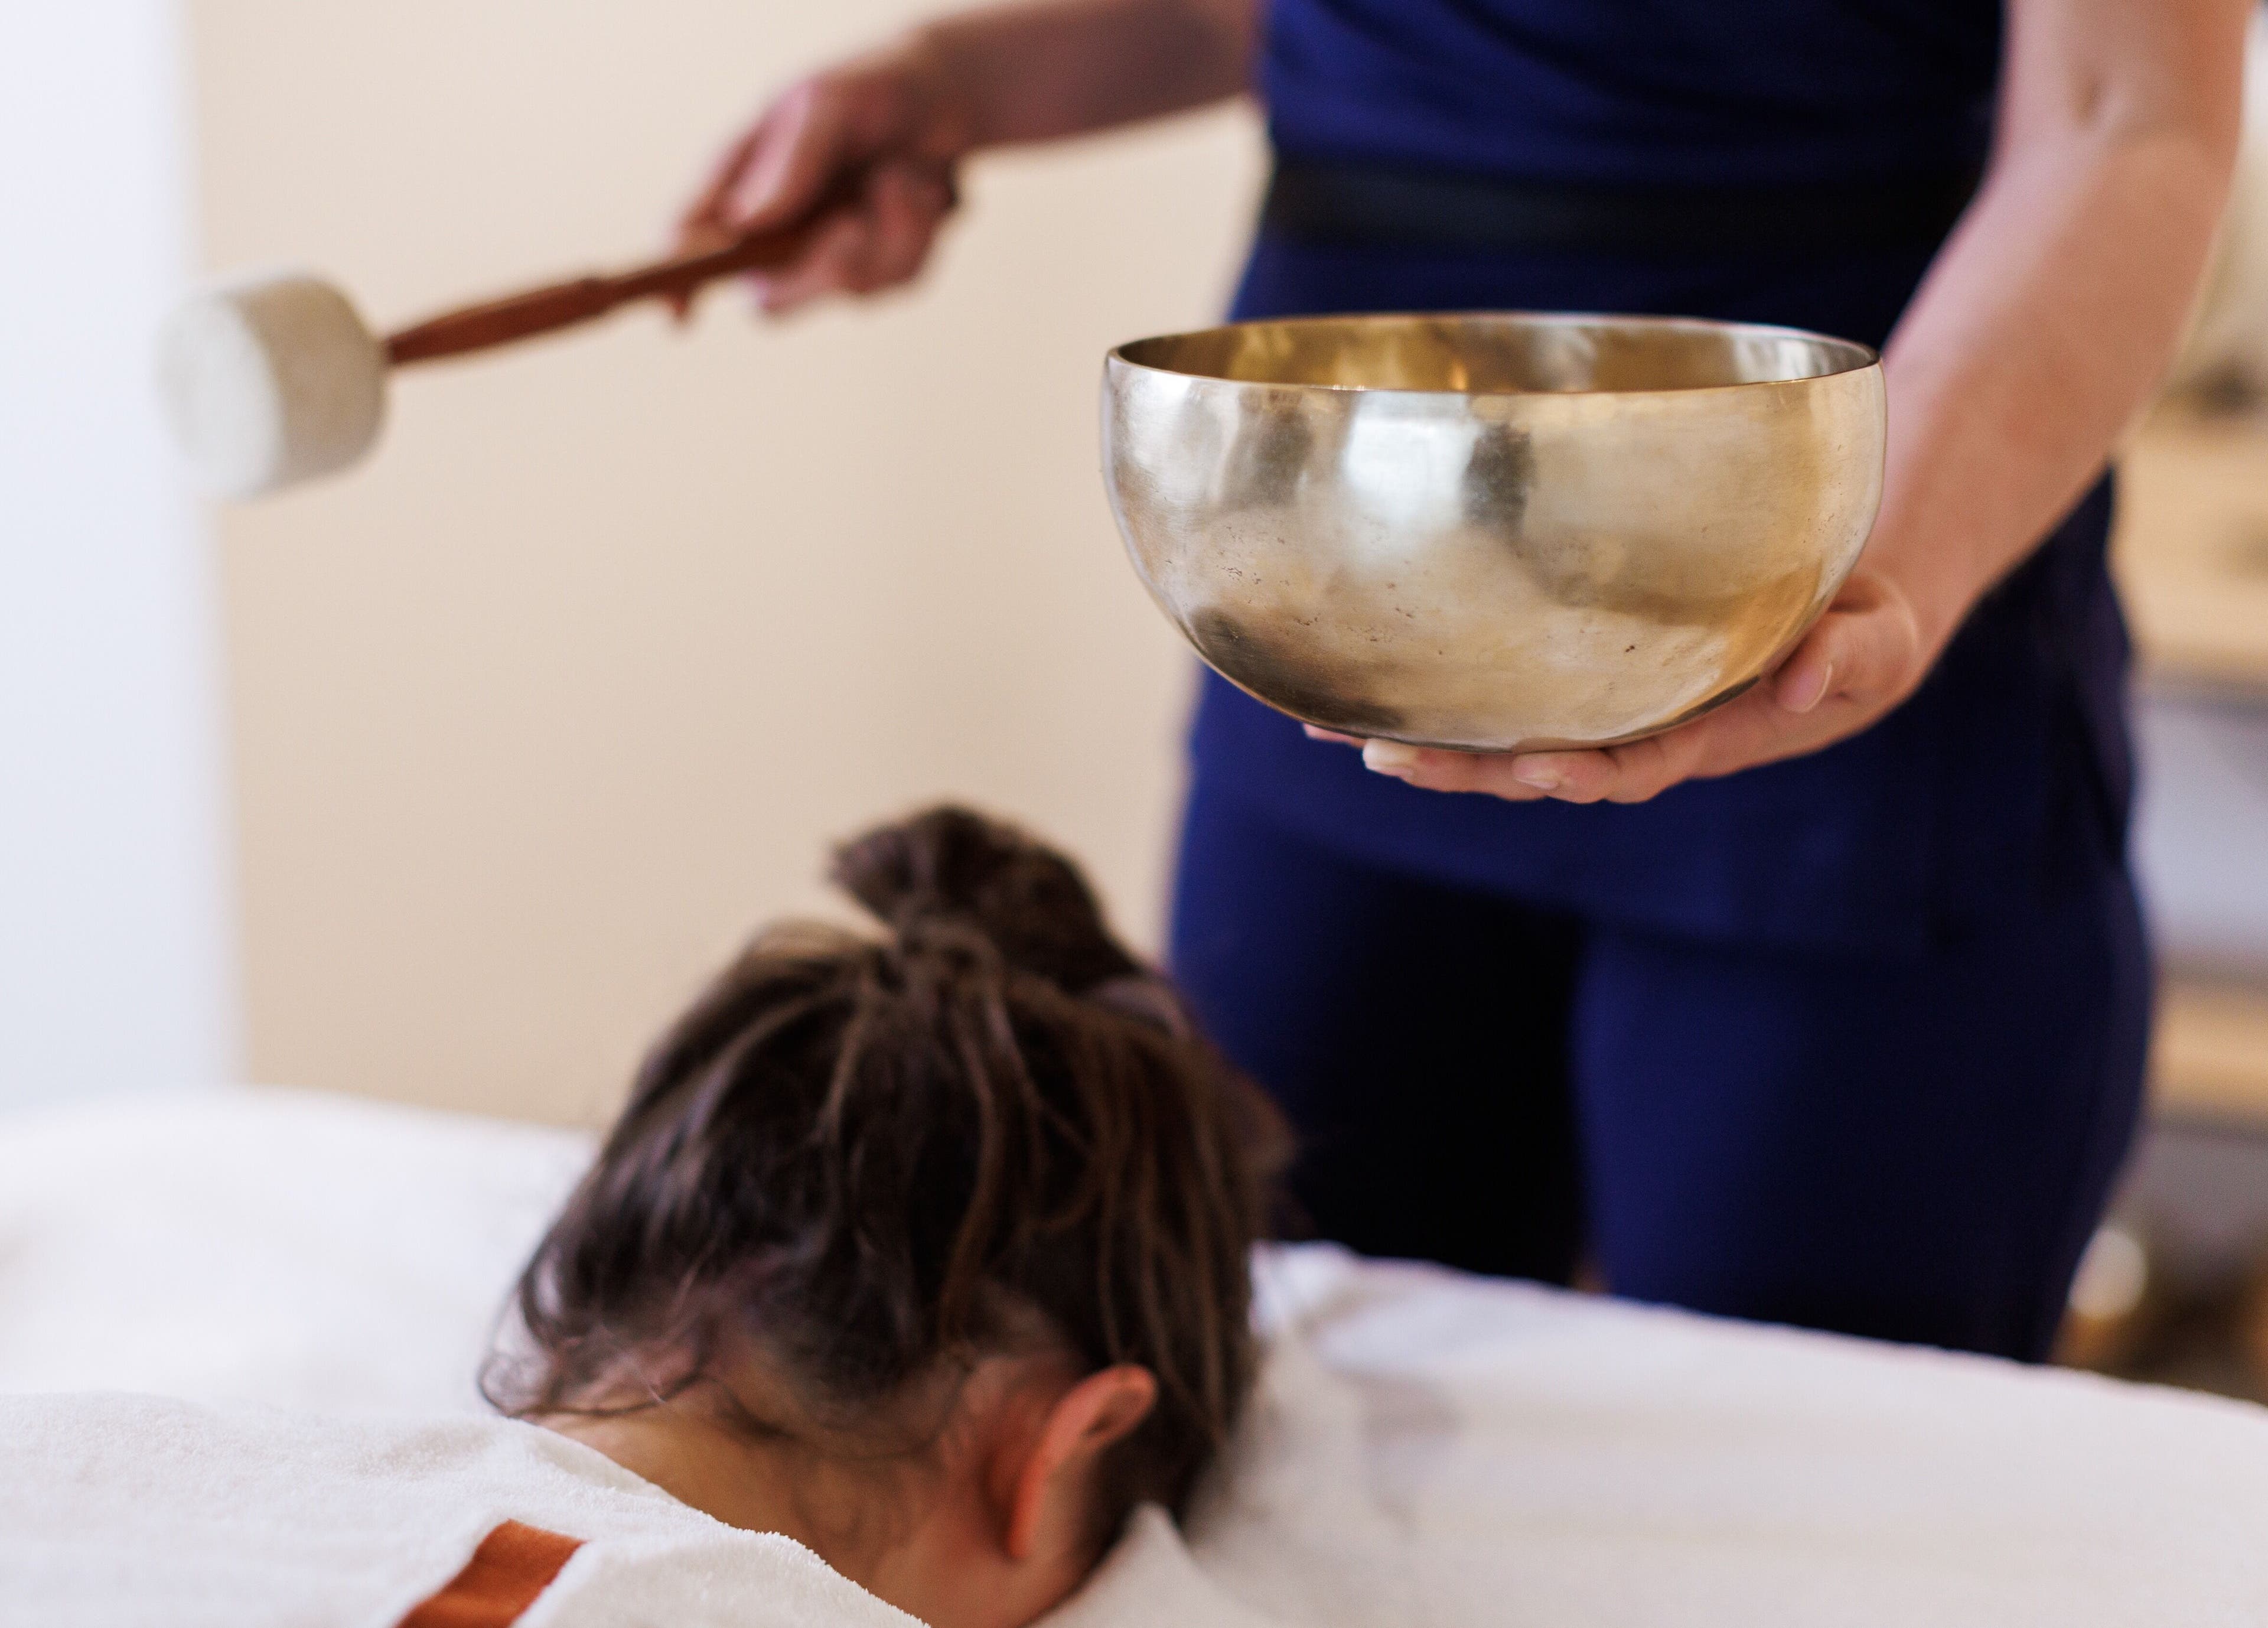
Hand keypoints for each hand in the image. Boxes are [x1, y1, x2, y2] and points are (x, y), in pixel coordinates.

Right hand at [675, 37, 967, 314]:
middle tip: (854, 224)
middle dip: (823, 267)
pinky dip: (920, 233)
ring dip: (890, 232)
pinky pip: (898, 279)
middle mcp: (776, 226)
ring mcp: (828, 252)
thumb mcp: (827, 103)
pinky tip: (924, 190)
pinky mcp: (879, 265)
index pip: (691, 239)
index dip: (679, 279)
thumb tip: (746, 223)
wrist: (946, 96)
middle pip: (772, 297)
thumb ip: (790, 162)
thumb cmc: (870, 88)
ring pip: (850, 288)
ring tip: (903, 175)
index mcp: (741, 179)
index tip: (680, 313)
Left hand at [1330, 567, 1937, 803]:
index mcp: (1710, 735)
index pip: (1638, 764)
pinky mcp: (1586, 688)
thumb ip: (1851, 654)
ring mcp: (1609, 717)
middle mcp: (1645, 737)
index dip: (1584, 770)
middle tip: (1394, 760)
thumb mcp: (1878, 641)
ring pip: (1508, 745)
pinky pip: (1505, 705)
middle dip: (1469, 771)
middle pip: (1543, 767)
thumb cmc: (1860, 633)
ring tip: (1348, 740)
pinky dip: (1439, 708)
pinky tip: (1366, 699)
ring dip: (1432, 749)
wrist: (1841, 629)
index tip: (1535, 767)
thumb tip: (1803, 678)